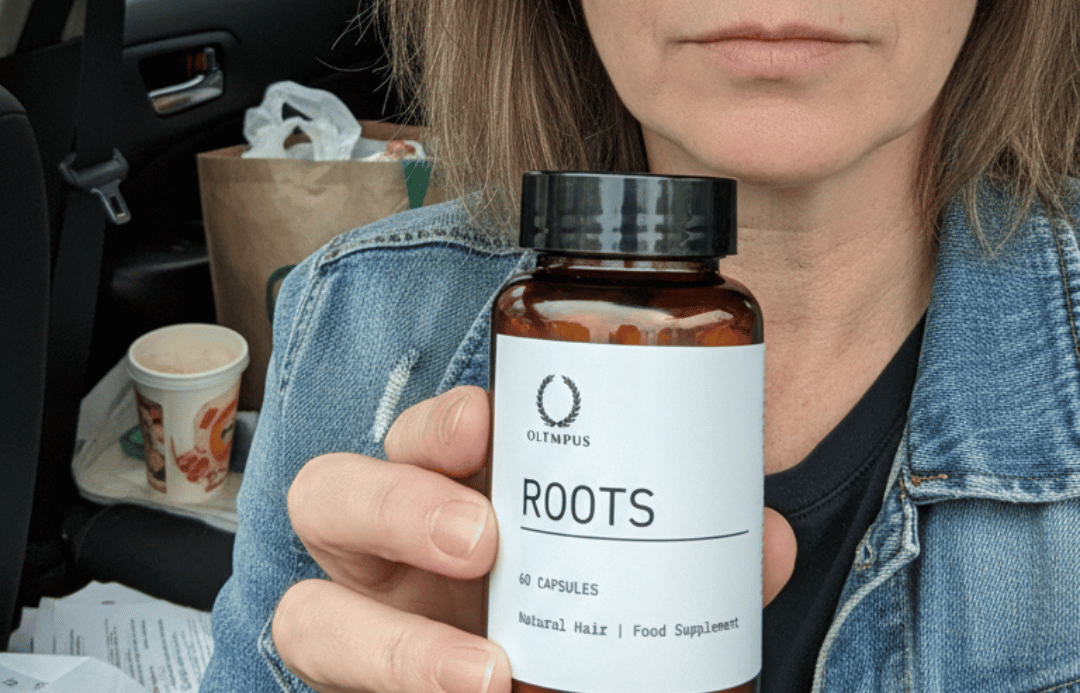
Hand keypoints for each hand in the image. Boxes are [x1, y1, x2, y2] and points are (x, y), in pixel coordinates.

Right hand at [272, 386, 796, 692]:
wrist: (534, 677)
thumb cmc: (565, 604)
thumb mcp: (615, 565)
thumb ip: (679, 550)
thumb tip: (766, 540)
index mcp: (446, 489)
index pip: (414, 434)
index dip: (438, 423)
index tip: (491, 421)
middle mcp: (386, 551)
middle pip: (329, 493)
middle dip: (396, 502)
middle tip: (484, 538)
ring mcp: (368, 625)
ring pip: (307, 611)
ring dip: (386, 644)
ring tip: (485, 671)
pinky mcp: (363, 684)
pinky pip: (336, 690)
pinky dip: (403, 690)